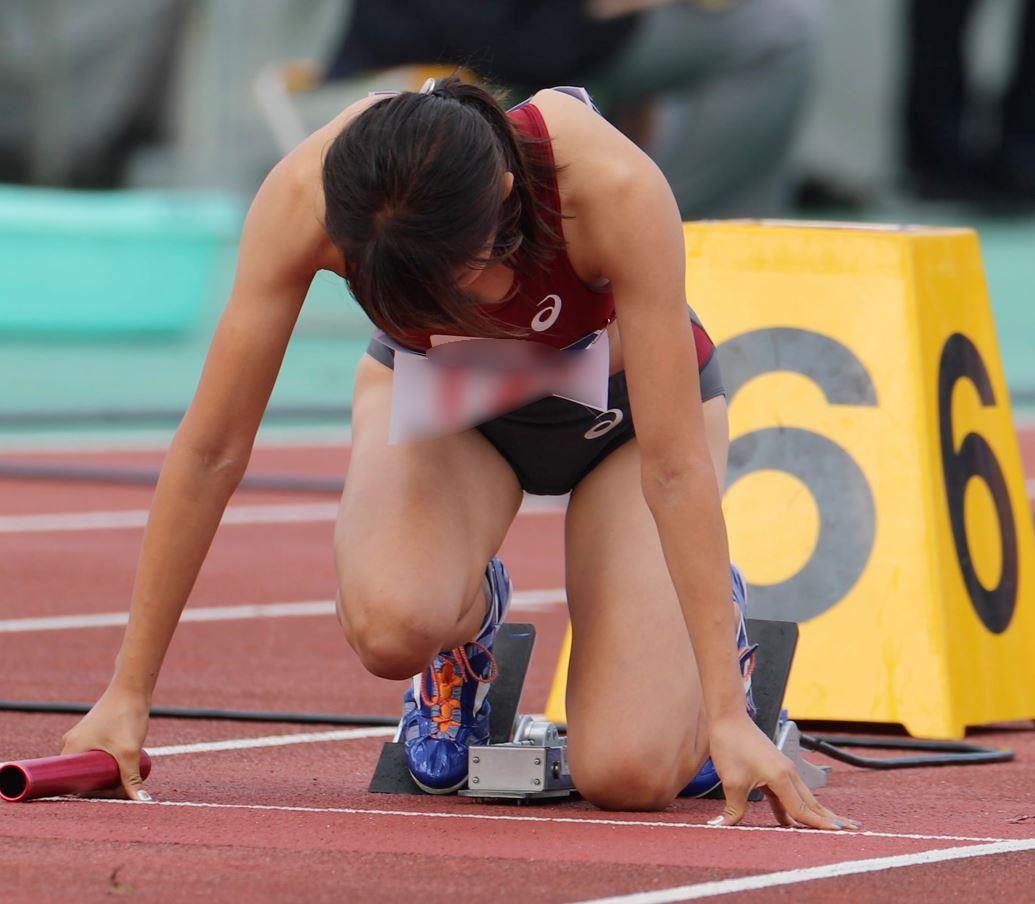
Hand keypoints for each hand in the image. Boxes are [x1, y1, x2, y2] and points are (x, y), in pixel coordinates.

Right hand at [60, 684, 151, 801]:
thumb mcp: (129, 751)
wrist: (133, 687)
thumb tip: (141, 802)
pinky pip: (95, 753)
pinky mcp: (94, 730)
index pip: (72, 783)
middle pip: (81, 774)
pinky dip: (106, 761)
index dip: (89, 794)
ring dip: (105, 772)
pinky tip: (121, 767)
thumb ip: (131, 778)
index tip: (108, 798)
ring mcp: (82, 735)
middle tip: (120, 790)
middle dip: (99, 784)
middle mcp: (71, 743)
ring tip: (124, 779)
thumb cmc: (126, 715)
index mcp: (70, 749)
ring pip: (90, 763)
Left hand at [708, 712, 857, 830]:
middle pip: (811, 802)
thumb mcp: (732, 782)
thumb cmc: (732, 745)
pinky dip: (794, 806)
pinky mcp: (775, 767)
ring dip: (814, 812)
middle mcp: (788, 773)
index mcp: (781, 777)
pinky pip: (789, 792)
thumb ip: (734, 809)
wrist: (729, 719)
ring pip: (802, 797)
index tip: (839, 833)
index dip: (818, 824)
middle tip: (850, 829)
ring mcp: (783, 769)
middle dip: (828, 818)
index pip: (802, 809)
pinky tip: (791, 819)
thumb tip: (725, 826)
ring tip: (831, 825)